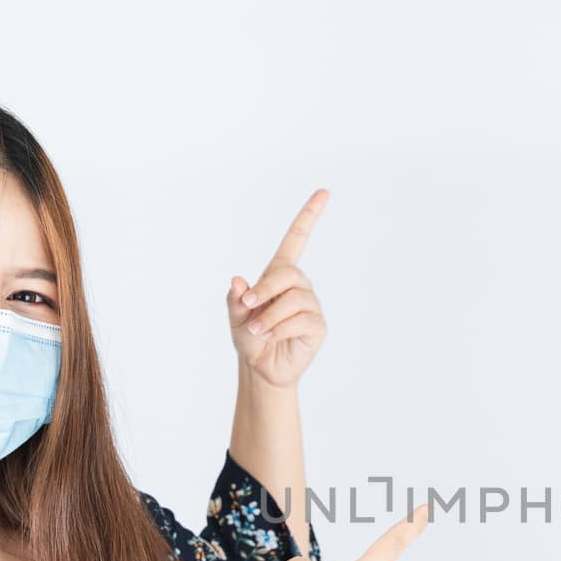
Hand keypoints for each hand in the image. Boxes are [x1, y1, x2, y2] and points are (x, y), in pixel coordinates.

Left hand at [228, 188, 330, 386]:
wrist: (261, 368)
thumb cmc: (249, 337)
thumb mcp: (235, 316)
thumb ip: (236, 299)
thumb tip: (239, 281)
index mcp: (280, 275)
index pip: (297, 239)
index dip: (309, 215)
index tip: (324, 192)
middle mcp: (299, 286)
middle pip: (288, 273)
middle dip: (266, 289)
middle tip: (249, 306)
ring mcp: (310, 306)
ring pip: (294, 299)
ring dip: (269, 316)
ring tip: (258, 331)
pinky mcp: (317, 326)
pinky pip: (301, 320)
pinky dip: (280, 329)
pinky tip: (270, 338)